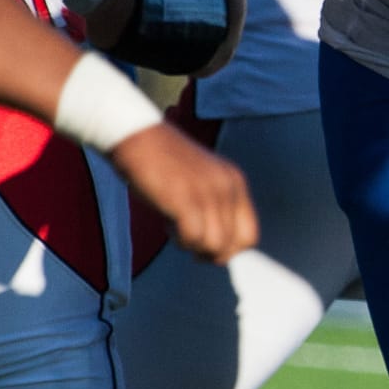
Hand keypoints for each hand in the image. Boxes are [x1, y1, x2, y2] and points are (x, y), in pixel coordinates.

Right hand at [107, 122, 256, 264]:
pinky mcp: (185, 199)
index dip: (230, 249)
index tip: (208, 247)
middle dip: (212, 252)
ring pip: (215, 245)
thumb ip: (215, 208)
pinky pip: (193, 239)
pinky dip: (180, 240)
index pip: (250, 234)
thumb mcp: (202, 182)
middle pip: (235, 245)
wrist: (138, 136)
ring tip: (177, 227)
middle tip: (190, 241)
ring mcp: (208, 193)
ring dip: (194, 246)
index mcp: (235, 182)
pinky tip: (169, 224)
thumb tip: (218, 247)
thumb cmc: (164, 162)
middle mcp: (228, 187)